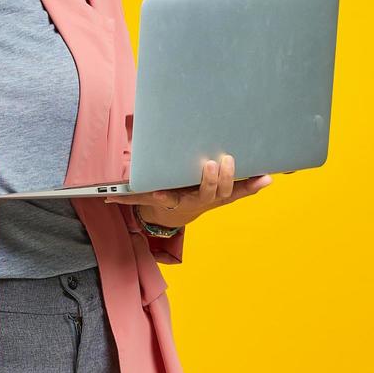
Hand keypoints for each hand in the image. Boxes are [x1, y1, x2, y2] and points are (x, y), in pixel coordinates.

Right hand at [104, 153, 272, 227]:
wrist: (181, 211)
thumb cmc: (165, 195)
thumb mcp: (145, 195)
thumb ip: (128, 195)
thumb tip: (106, 198)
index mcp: (176, 200)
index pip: (169, 200)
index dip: (166, 198)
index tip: (162, 194)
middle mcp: (197, 201)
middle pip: (206, 194)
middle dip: (209, 181)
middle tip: (209, 164)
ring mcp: (215, 198)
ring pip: (226, 193)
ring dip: (232, 179)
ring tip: (231, 161)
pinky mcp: (228, 194)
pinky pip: (243, 191)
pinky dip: (255, 184)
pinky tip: (267, 176)